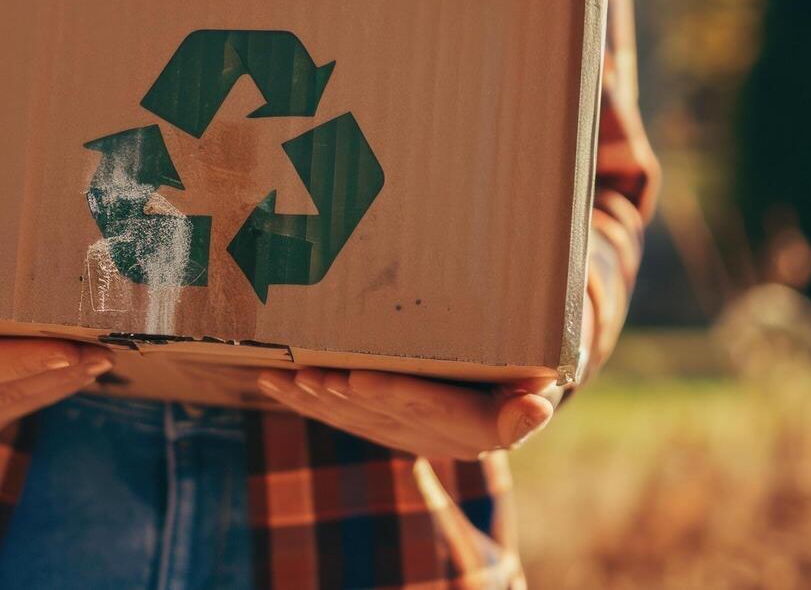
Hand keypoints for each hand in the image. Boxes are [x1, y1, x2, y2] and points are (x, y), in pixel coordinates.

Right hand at [0, 262, 111, 445]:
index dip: (23, 359)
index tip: (69, 349)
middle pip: (5, 388)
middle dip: (59, 370)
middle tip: (103, 349)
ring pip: (19, 403)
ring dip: (64, 383)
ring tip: (103, 358)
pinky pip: (20, 410)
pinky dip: (52, 389)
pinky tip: (82, 371)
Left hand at [256, 368, 563, 459]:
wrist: (509, 402)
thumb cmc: (527, 381)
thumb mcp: (539, 390)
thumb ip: (530, 405)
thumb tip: (536, 405)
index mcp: (472, 426)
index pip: (429, 406)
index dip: (393, 394)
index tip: (359, 379)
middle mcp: (431, 436)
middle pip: (380, 412)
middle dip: (340, 394)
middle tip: (309, 372)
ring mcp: (401, 432)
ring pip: (351, 415)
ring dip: (315, 398)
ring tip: (286, 378)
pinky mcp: (379, 424)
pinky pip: (336, 414)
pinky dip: (302, 399)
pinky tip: (271, 381)